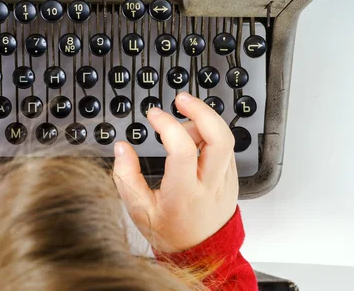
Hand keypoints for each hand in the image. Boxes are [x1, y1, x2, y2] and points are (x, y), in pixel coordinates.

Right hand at [113, 92, 237, 252]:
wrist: (201, 253)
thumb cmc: (170, 233)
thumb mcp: (139, 210)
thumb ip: (126, 177)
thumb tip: (122, 147)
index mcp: (184, 194)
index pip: (182, 149)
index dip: (166, 125)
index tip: (153, 115)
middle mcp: (210, 186)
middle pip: (220, 137)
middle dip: (201, 110)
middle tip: (181, 99)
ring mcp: (225, 181)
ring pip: (225, 139)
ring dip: (203, 122)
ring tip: (180, 126)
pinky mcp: (231, 178)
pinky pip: (225, 147)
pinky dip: (209, 134)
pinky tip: (192, 138)